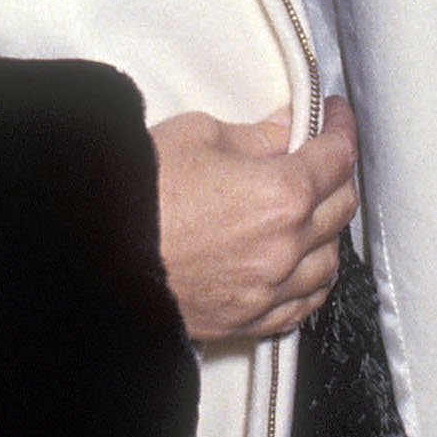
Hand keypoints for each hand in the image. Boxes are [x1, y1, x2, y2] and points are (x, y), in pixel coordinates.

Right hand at [150, 94, 357, 341]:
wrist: (95, 254)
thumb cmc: (137, 193)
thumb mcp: (197, 136)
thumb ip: (255, 136)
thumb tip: (284, 131)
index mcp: (280, 194)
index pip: (337, 157)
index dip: (342, 128)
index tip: (336, 115)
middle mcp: (284, 247)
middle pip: (341, 207)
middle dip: (338, 173)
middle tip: (323, 153)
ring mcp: (268, 290)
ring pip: (330, 261)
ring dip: (329, 231)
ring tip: (314, 209)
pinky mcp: (247, 320)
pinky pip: (303, 306)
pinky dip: (312, 281)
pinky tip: (304, 266)